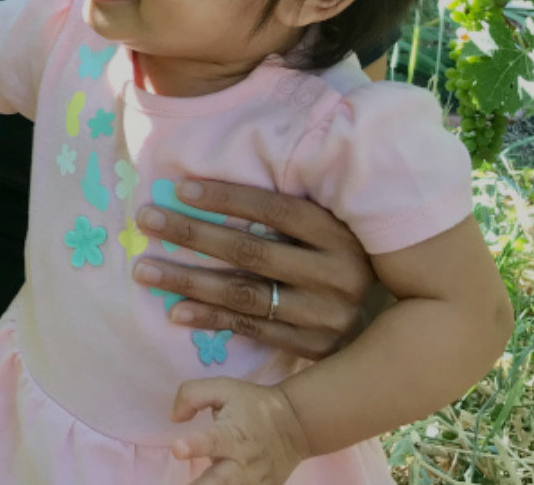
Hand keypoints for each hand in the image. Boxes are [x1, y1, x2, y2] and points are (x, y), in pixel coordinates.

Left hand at [133, 180, 381, 360]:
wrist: (389, 332)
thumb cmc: (337, 264)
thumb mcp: (328, 231)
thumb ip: (287, 213)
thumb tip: (212, 185)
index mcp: (339, 235)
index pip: (276, 210)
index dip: (228, 198)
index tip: (180, 188)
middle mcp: (336, 275)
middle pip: (252, 251)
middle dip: (193, 234)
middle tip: (147, 220)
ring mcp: (325, 316)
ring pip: (244, 295)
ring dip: (188, 282)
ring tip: (145, 271)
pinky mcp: (312, 348)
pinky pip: (250, 330)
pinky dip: (210, 319)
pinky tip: (175, 310)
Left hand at [170, 379, 309, 484]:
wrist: (295, 425)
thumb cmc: (253, 405)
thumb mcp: (224, 388)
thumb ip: (192, 395)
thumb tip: (174, 417)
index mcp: (232, 434)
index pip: (212, 440)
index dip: (195, 446)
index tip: (177, 449)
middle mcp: (242, 461)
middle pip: (221, 480)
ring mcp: (253, 480)